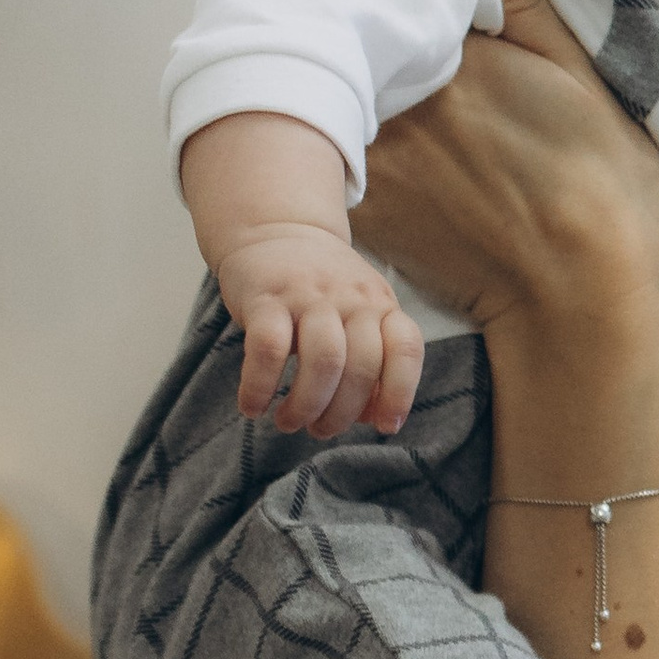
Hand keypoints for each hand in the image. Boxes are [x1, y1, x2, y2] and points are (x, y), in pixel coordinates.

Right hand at [218, 223, 422, 435]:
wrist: (275, 228)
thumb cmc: (320, 289)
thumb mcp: (359, 312)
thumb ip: (373, 360)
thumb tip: (377, 418)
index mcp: (379, 304)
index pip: (406, 348)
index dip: (401, 392)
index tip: (386, 427)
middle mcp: (351, 298)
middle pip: (361, 367)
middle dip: (340, 414)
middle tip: (318, 430)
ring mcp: (309, 295)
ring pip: (323, 361)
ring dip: (306, 406)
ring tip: (289, 422)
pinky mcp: (265, 297)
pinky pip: (267, 350)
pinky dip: (259, 388)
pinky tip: (252, 406)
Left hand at [355, 0, 658, 354]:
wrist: (584, 293)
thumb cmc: (600, 181)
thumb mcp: (581, 74)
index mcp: (461, 58)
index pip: (399, 2)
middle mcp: (408, 105)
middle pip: (358, 51)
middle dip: (356, 37)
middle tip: (351, 22)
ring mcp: (382, 162)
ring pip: (335, 103)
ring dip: (334, 89)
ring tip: (338, 75)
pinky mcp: (369, 213)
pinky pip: (329, 165)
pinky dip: (329, 149)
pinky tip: (344, 143)